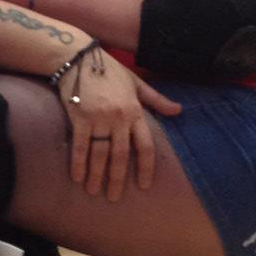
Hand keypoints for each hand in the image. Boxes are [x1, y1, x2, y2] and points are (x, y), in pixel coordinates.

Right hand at [55, 45, 181, 202]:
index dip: (146, 167)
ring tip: (93, 191)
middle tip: (114, 198)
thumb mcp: (136, 83)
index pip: (145, 145)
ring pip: (100, 153)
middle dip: (118, 179)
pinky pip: (80, 145)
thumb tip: (179, 111)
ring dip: (96, 175)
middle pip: (121, 155)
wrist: (79, 58)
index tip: (144, 186)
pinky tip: (77, 178)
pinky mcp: (79, 117)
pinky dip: (78, 163)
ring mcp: (99, 118)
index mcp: (135, 111)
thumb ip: (156, 100)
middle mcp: (119, 117)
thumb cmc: (109, 71)